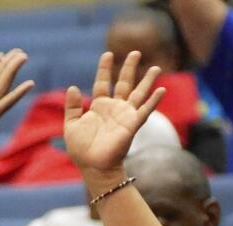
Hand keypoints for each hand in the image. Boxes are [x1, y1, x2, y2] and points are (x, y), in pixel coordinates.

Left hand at [64, 51, 164, 176]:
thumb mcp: (72, 125)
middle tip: (135, 52)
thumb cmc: (81, 149)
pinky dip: (154, 100)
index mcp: (99, 107)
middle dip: (129, 67)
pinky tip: (161, 90)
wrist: (93, 166)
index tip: (107, 54)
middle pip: (124, 83)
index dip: (104, 69)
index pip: (102, 82)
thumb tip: (73, 87)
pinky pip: (145, 110)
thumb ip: (72, 107)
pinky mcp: (132, 124)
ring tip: (156, 67)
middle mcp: (114, 108)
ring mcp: (125, 115)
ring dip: (147, 81)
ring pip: (138, 93)